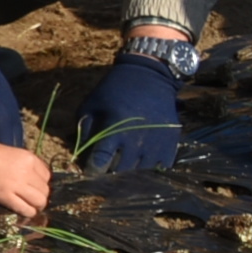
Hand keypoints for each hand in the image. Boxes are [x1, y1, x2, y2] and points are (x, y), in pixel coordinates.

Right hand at [0, 139, 52, 217]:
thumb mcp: (9, 154)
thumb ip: (21, 166)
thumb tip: (26, 182)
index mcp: (28, 158)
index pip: (46, 176)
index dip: (39, 184)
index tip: (31, 188)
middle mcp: (27, 170)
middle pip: (45, 190)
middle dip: (39, 197)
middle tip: (29, 201)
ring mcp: (17, 183)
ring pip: (40, 201)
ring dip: (35, 206)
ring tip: (27, 207)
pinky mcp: (5, 196)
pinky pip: (25, 209)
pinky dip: (27, 213)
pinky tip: (21, 212)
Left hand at [73, 54, 181, 172]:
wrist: (149, 77)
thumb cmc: (113, 92)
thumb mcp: (90, 106)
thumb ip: (84, 133)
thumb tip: (80, 159)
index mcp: (114, 127)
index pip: (101, 161)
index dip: (93, 171)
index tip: (89, 171)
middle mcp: (137, 138)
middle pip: (120, 171)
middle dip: (110, 175)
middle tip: (105, 172)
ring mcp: (157, 142)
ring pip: (140, 173)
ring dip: (130, 174)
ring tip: (122, 168)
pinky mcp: (171, 143)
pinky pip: (160, 167)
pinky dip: (150, 170)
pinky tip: (141, 164)